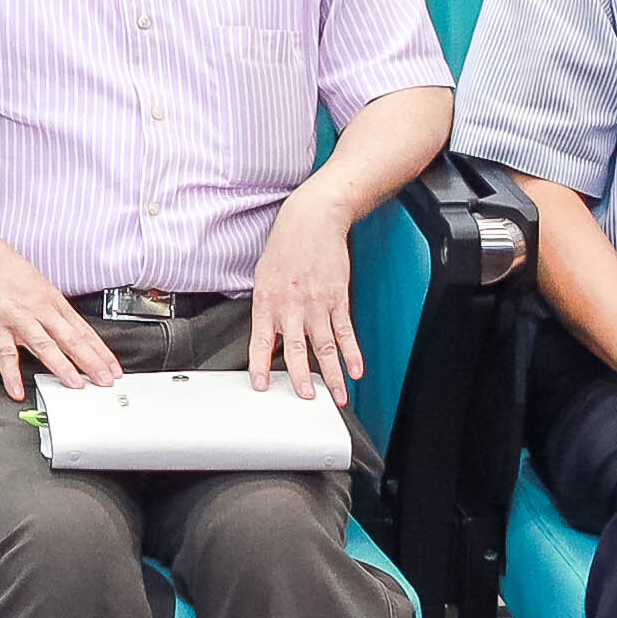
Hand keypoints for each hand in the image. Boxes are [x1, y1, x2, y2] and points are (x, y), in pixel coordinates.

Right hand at [0, 231, 120, 401]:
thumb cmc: (3, 267)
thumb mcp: (36, 284)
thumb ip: (50, 308)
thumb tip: (67, 329)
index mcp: (52, 300)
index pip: (82, 330)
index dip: (100, 351)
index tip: (113, 368)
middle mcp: (39, 308)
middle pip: (70, 338)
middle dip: (90, 361)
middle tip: (105, 380)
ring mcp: (17, 316)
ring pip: (43, 344)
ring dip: (61, 366)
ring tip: (74, 385)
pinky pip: (4, 352)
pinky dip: (11, 373)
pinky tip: (17, 390)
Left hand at [243, 197, 368, 402]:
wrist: (312, 220)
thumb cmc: (285, 247)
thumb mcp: (263, 278)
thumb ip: (267, 311)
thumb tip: (269, 341)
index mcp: (267, 302)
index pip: (261, 341)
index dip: (260, 365)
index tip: (261, 386)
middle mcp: (292, 306)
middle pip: (297, 349)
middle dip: (302, 377)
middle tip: (307, 398)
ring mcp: (317, 304)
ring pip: (325, 346)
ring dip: (333, 374)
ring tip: (337, 396)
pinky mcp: (338, 299)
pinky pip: (346, 331)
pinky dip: (353, 353)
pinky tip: (356, 370)